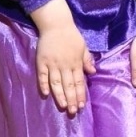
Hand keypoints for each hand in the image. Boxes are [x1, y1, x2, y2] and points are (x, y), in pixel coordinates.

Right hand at [32, 0, 94, 115]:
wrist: (56, 25)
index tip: (82, 105)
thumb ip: (87, 60)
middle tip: (73, 111)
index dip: (80, 94)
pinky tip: (45, 94)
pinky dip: (44, 84)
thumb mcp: (83, 47)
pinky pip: (42, 75)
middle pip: (68, 85)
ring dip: (59, 95)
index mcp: (76, 62)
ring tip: (62, 106)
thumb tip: (93, 72)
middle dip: (72, 99)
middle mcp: (65, 65)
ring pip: (56, 83)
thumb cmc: (71, 36)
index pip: (79, 82)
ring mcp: (52, 64)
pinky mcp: (41, 61)